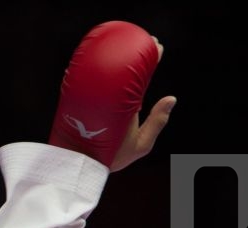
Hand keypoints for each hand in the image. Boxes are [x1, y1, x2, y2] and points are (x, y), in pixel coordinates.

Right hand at [48, 21, 174, 170]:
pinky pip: (79, 85)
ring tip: (114, 44)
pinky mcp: (76, 105)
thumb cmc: (113, 158)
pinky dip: (81, 72)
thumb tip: (172, 98)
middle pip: (121, 72)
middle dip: (130, 52)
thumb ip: (156, 123)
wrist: (83, 168)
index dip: (149, 60)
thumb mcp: (140, 144)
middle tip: (137, 38)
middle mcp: (111, 101)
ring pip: (100, 76)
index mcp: (127, 105)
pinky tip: (84, 61)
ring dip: (106, 57)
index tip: (154, 45)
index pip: (140, 78)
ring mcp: (93, 102)